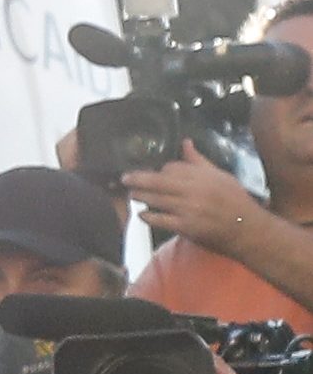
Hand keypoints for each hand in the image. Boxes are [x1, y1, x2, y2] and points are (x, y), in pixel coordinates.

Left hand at [119, 141, 264, 255]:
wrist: (249, 231)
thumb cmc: (236, 201)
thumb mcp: (221, 176)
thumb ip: (199, 161)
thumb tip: (185, 142)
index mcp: (202, 177)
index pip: (171, 168)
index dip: (160, 170)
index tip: (154, 173)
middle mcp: (193, 191)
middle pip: (157, 181)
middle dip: (137, 179)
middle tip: (124, 179)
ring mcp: (188, 209)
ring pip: (155, 199)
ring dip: (139, 196)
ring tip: (132, 195)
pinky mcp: (186, 227)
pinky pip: (159, 219)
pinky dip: (148, 216)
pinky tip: (142, 214)